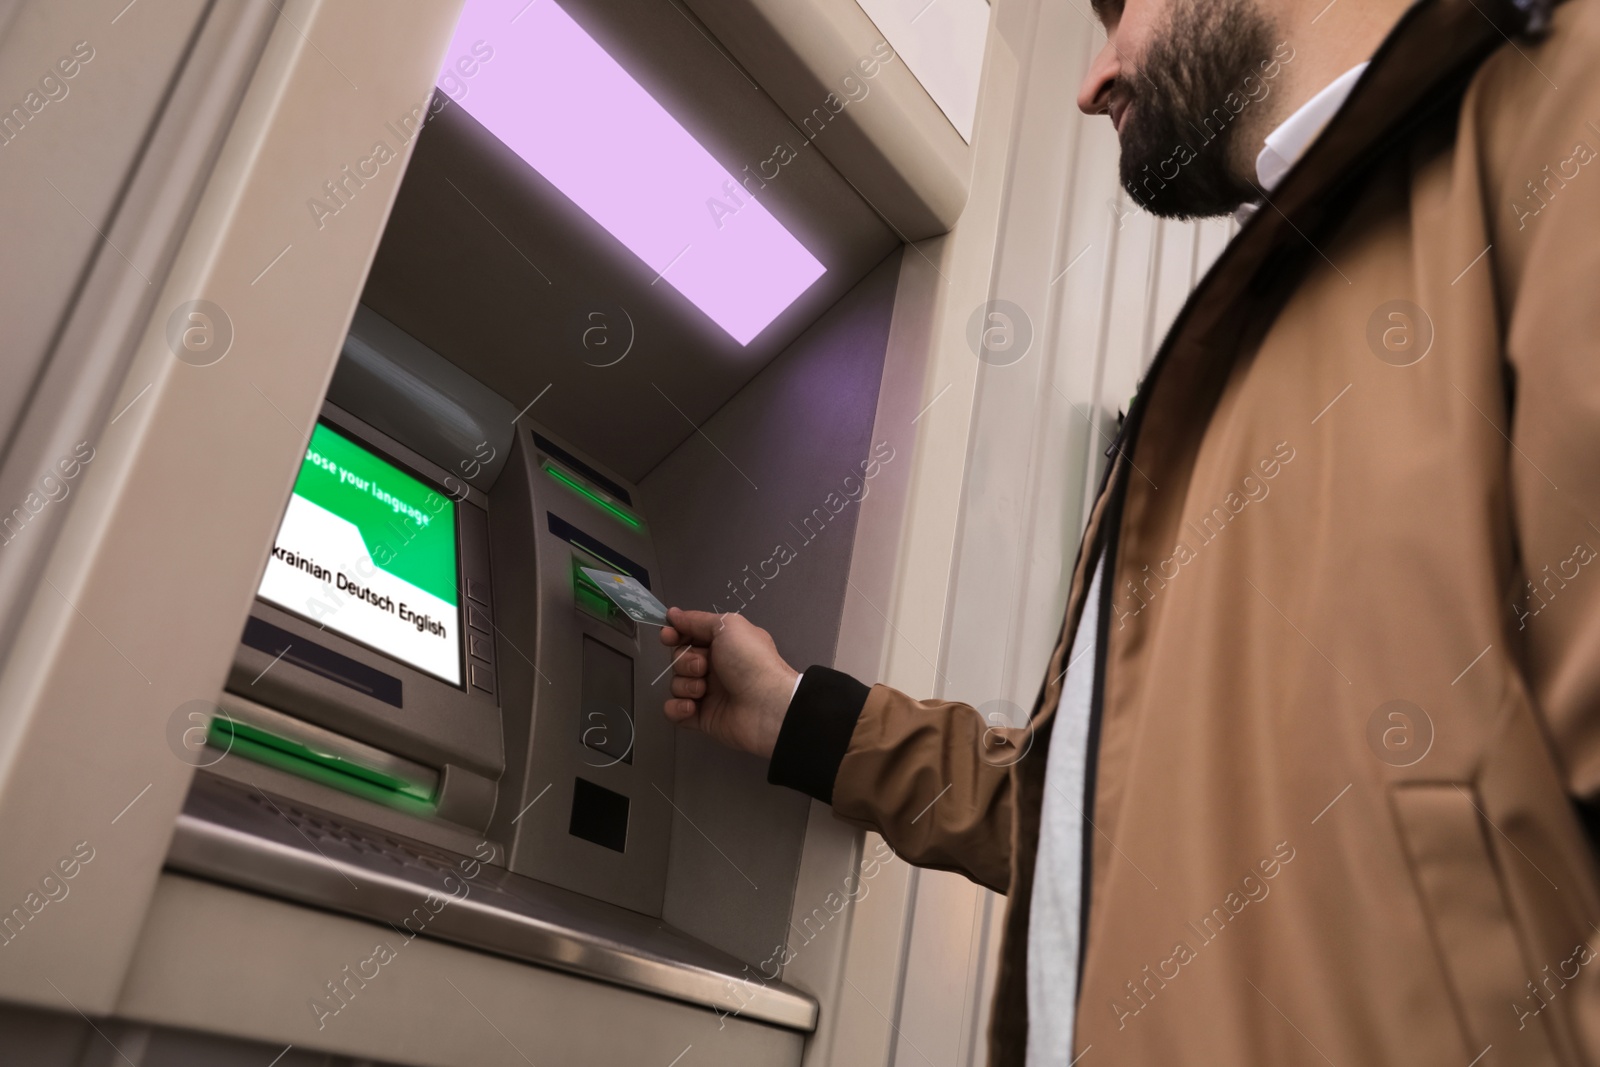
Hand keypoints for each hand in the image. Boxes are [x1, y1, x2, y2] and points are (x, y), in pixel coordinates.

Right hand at [659, 608, 798, 759]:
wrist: (766, 706)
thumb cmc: (752, 662)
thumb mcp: (727, 627)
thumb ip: (697, 619)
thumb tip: (673, 614)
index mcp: (724, 644)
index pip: (689, 635)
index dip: (675, 635)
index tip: (668, 636)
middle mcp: (715, 667)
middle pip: (679, 659)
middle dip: (685, 661)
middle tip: (703, 666)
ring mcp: (708, 693)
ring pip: (676, 684)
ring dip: (685, 685)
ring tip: (704, 690)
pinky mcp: (702, 717)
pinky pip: (675, 710)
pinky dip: (678, 708)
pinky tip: (692, 707)